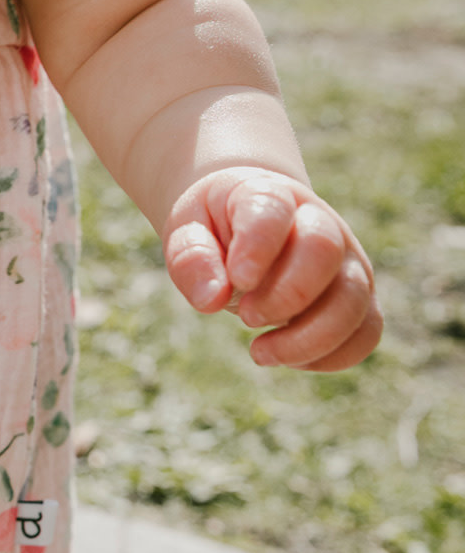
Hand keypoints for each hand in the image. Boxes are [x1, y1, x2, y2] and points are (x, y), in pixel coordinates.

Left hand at [163, 168, 379, 372]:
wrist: (248, 224)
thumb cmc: (216, 228)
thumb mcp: (187, 230)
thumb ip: (191, 257)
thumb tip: (211, 299)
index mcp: (270, 194)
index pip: (274, 210)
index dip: (257, 247)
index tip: (237, 279)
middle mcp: (320, 222)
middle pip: (324, 250)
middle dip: (286, 295)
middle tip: (247, 316)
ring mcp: (346, 260)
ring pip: (353, 299)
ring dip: (309, 338)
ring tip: (261, 351)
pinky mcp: (359, 297)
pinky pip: (366, 332)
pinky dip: (332, 356)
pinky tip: (288, 358)